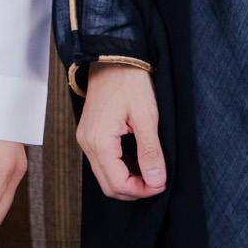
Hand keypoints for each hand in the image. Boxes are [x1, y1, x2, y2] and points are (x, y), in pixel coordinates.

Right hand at [75, 63, 166, 199]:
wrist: (114, 57)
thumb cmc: (129, 80)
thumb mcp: (146, 116)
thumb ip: (150, 151)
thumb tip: (156, 180)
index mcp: (98, 140)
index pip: (117, 183)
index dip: (141, 190)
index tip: (161, 184)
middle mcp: (87, 142)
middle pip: (108, 185)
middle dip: (134, 189)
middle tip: (157, 181)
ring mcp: (86, 138)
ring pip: (105, 175)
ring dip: (128, 179)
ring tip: (150, 169)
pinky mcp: (90, 134)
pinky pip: (103, 162)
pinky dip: (121, 167)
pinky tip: (138, 159)